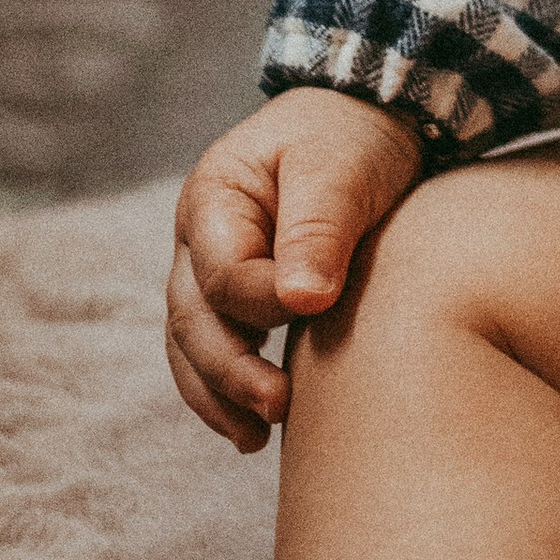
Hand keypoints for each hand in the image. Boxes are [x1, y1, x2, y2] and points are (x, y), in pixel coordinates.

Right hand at [164, 89, 423, 450]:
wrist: (367, 120)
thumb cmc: (353, 139)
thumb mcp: (341, 167)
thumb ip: (319, 228)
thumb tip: (301, 300)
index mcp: (214, 198)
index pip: (222, 274)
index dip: (263, 303)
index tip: (318, 308)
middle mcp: (199, 240)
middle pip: (191, 320)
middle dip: (228, 372)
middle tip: (277, 407)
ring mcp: (210, 271)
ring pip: (192, 346)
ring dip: (217, 396)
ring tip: (254, 439)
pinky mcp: (237, 299)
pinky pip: (216, 351)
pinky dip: (226, 392)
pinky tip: (253, 430)